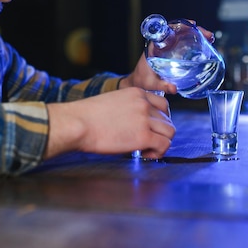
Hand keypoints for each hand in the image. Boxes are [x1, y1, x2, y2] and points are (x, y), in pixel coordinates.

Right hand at [44, 87, 174, 159]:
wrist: (78, 124)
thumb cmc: (86, 116)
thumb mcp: (112, 102)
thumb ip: (128, 108)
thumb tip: (134, 124)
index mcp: (136, 93)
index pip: (162, 105)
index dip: (159, 119)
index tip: (151, 128)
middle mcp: (144, 104)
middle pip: (167, 120)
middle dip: (159, 132)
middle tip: (147, 142)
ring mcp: (145, 119)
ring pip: (169, 132)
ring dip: (161, 143)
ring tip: (146, 149)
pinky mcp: (143, 136)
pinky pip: (164, 145)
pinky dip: (158, 153)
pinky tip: (145, 154)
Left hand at [119, 21, 214, 92]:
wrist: (139, 83)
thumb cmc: (142, 81)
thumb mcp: (151, 83)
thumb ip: (162, 86)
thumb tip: (174, 88)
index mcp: (154, 46)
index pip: (167, 30)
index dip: (180, 25)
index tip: (191, 25)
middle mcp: (162, 45)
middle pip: (179, 31)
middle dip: (195, 31)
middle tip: (208, 36)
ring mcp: (169, 48)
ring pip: (184, 37)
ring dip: (197, 36)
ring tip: (210, 39)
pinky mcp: (173, 54)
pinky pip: (185, 45)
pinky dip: (196, 44)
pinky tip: (206, 48)